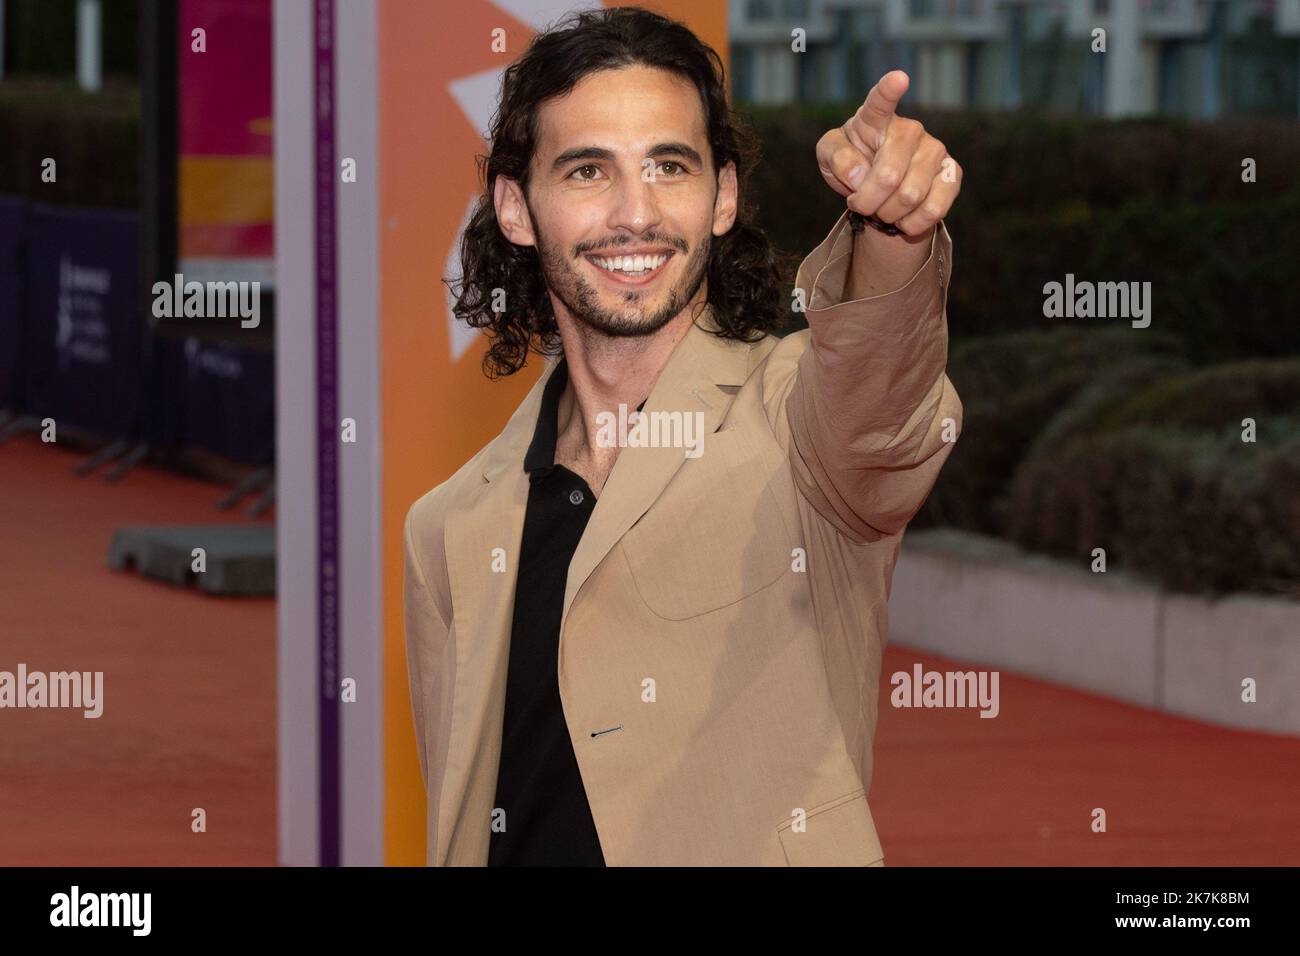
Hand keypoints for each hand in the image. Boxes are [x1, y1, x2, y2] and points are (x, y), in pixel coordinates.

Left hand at [816, 71, 961, 236]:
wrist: (879, 188)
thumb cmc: (852, 164)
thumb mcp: (829, 157)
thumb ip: (837, 158)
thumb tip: (860, 174)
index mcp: (875, 118)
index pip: (881, 101)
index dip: (889, 90)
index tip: (899, 78)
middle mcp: (909, 129)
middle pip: (888, 176)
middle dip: (868, 202)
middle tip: (861, 203)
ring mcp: (935, 149)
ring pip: (910, 197)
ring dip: (888, 214)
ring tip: (882, 208)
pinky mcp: (952, 173)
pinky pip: (934, 209)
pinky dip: (912, 223)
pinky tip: (904, 218)